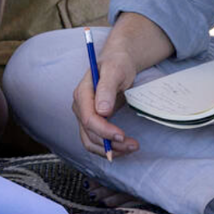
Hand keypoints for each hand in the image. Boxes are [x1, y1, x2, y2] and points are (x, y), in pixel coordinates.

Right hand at [73, 43, 141, 157]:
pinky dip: (108, 148)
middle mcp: (80, 107)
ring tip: (131, 148)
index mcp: (82, 93)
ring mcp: (85, 116)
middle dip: (111, 143)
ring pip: (91, 142)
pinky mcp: (92, 122)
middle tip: (133, 145)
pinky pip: (95, 141)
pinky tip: (123, 147)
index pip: (88, 119)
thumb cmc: (117, 64)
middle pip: (89, 133)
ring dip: (110, 150)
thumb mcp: (115, 70)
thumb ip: (107, 88)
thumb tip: (102, 111)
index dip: (104, 130)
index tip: (122, 135)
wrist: (118, 63)